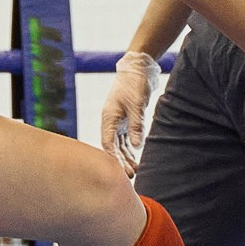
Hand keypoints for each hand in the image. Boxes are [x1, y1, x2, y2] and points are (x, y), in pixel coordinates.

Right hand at [99, 50, 162, 175]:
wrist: (137, 69)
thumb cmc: (134, 85)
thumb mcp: (137, 105)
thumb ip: (136, 126)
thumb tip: (137, 146)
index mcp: (108, 117)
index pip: (107, 143)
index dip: (113, 158)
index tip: (120, 170)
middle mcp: (110, 121)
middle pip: (113, 146)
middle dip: (120, 161)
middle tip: (129, 176)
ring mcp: (117, 121)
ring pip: (119, 144)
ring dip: (126, 157)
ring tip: (134, 171)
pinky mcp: (125, 120)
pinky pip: (125, 138)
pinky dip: (130, 148)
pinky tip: (135, 158)